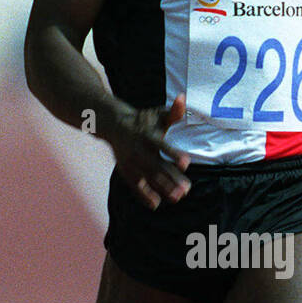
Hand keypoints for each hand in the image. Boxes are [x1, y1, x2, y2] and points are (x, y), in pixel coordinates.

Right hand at [103, 93, 190, 207]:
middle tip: (186, 190)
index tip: (187, 163)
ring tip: (177, 198)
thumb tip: (183, 98)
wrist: (114, 125)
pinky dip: (144, 195)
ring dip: (162, 189)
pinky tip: (156, 204)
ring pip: (147, 178)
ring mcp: (131, 162)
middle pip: (156, 166)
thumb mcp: (157, 114)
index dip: (174, 154)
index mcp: (147, 135)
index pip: (163, 146)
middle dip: (171, 179)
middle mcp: (138, 149)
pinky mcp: (126, 170)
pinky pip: (135, 185)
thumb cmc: (143, 120)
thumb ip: (173, 111)